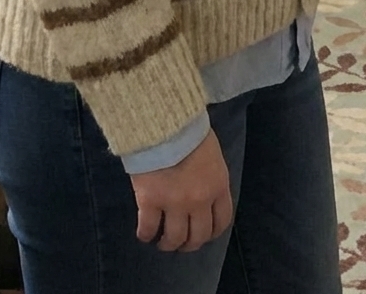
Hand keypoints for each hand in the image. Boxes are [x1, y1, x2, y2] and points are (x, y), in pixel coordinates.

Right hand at [131, 128, 233, 252]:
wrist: (164, 121)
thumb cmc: (189, 130)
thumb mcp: (210, 153)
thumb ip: (210, 175)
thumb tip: (204, 188)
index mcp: (218, 186)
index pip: (221, 221)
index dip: (212, 232)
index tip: (204, 234)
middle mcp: (199, 200)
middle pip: (198, 235)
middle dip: (190, 243)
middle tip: (181, 243)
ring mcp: (175, 203)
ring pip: (174, 238)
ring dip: (168, 244)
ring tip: (162, 242)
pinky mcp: (150, 201)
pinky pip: (148, 228)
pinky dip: (146, 234)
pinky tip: (144, 234)